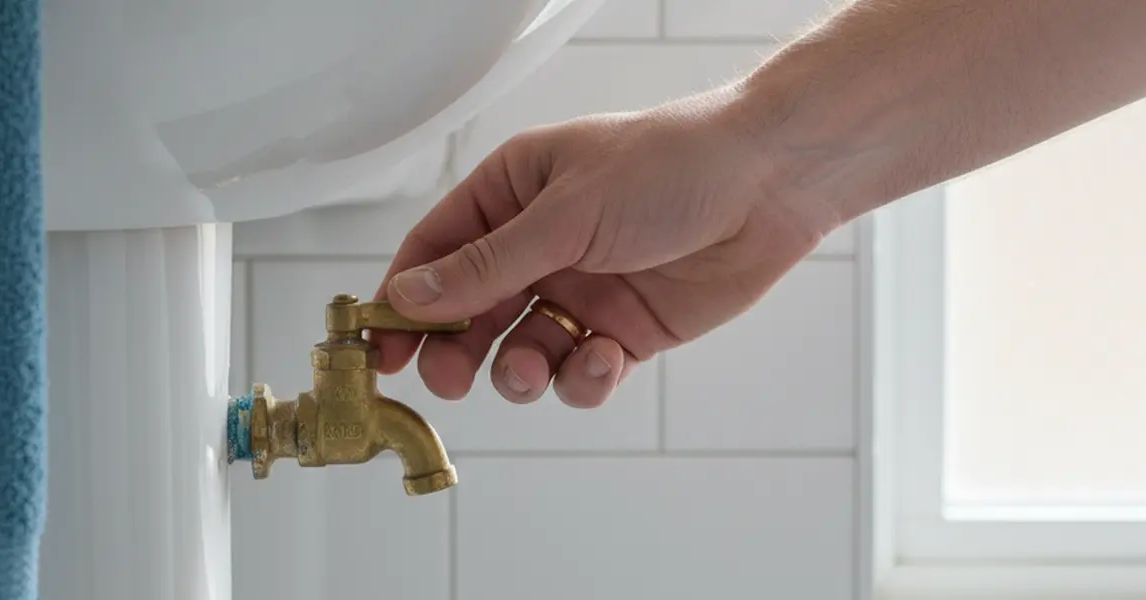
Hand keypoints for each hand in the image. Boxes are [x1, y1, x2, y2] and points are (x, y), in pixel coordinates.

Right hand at [372, 86, 843, 407]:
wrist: (768, 185)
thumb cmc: (670, 167)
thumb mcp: (566, 214)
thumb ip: (487, 266)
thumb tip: (410, 297)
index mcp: (512, 194)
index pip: (434, 253)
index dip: (402, 302)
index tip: (378, 349)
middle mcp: (540, 245)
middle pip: (469, 314)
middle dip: (455, 351)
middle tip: (448, 378)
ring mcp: (580, 290)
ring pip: (521, 352)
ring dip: (519, 370)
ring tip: (534, 366)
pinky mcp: (623, 330)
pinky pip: (580, 373)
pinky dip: (584, 378)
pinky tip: (603, 358)